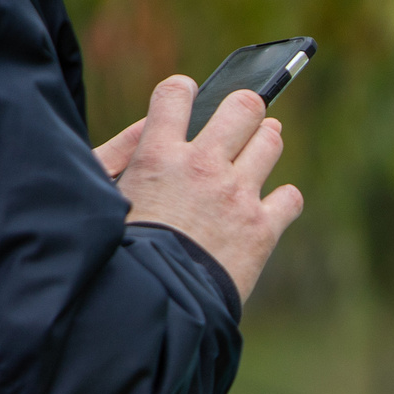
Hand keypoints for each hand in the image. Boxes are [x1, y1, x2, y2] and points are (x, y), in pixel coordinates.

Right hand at [106, 75, 303, 301]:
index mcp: (158, 155)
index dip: (182, 91)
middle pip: (244, 107)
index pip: (174, 94)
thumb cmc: (117, 253)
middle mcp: (203, 167)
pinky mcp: (262, 228)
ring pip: (271, 142)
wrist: (152, 302)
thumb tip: (153, 123)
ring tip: (256, 152)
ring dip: (265, 144)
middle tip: (241, 118)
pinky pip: (290, 197)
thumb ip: (124, 154)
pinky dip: (281, 202)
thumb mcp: (103, 196)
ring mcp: (238, 195)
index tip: (187, 96)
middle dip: (245, 107)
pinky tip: (268, 208)